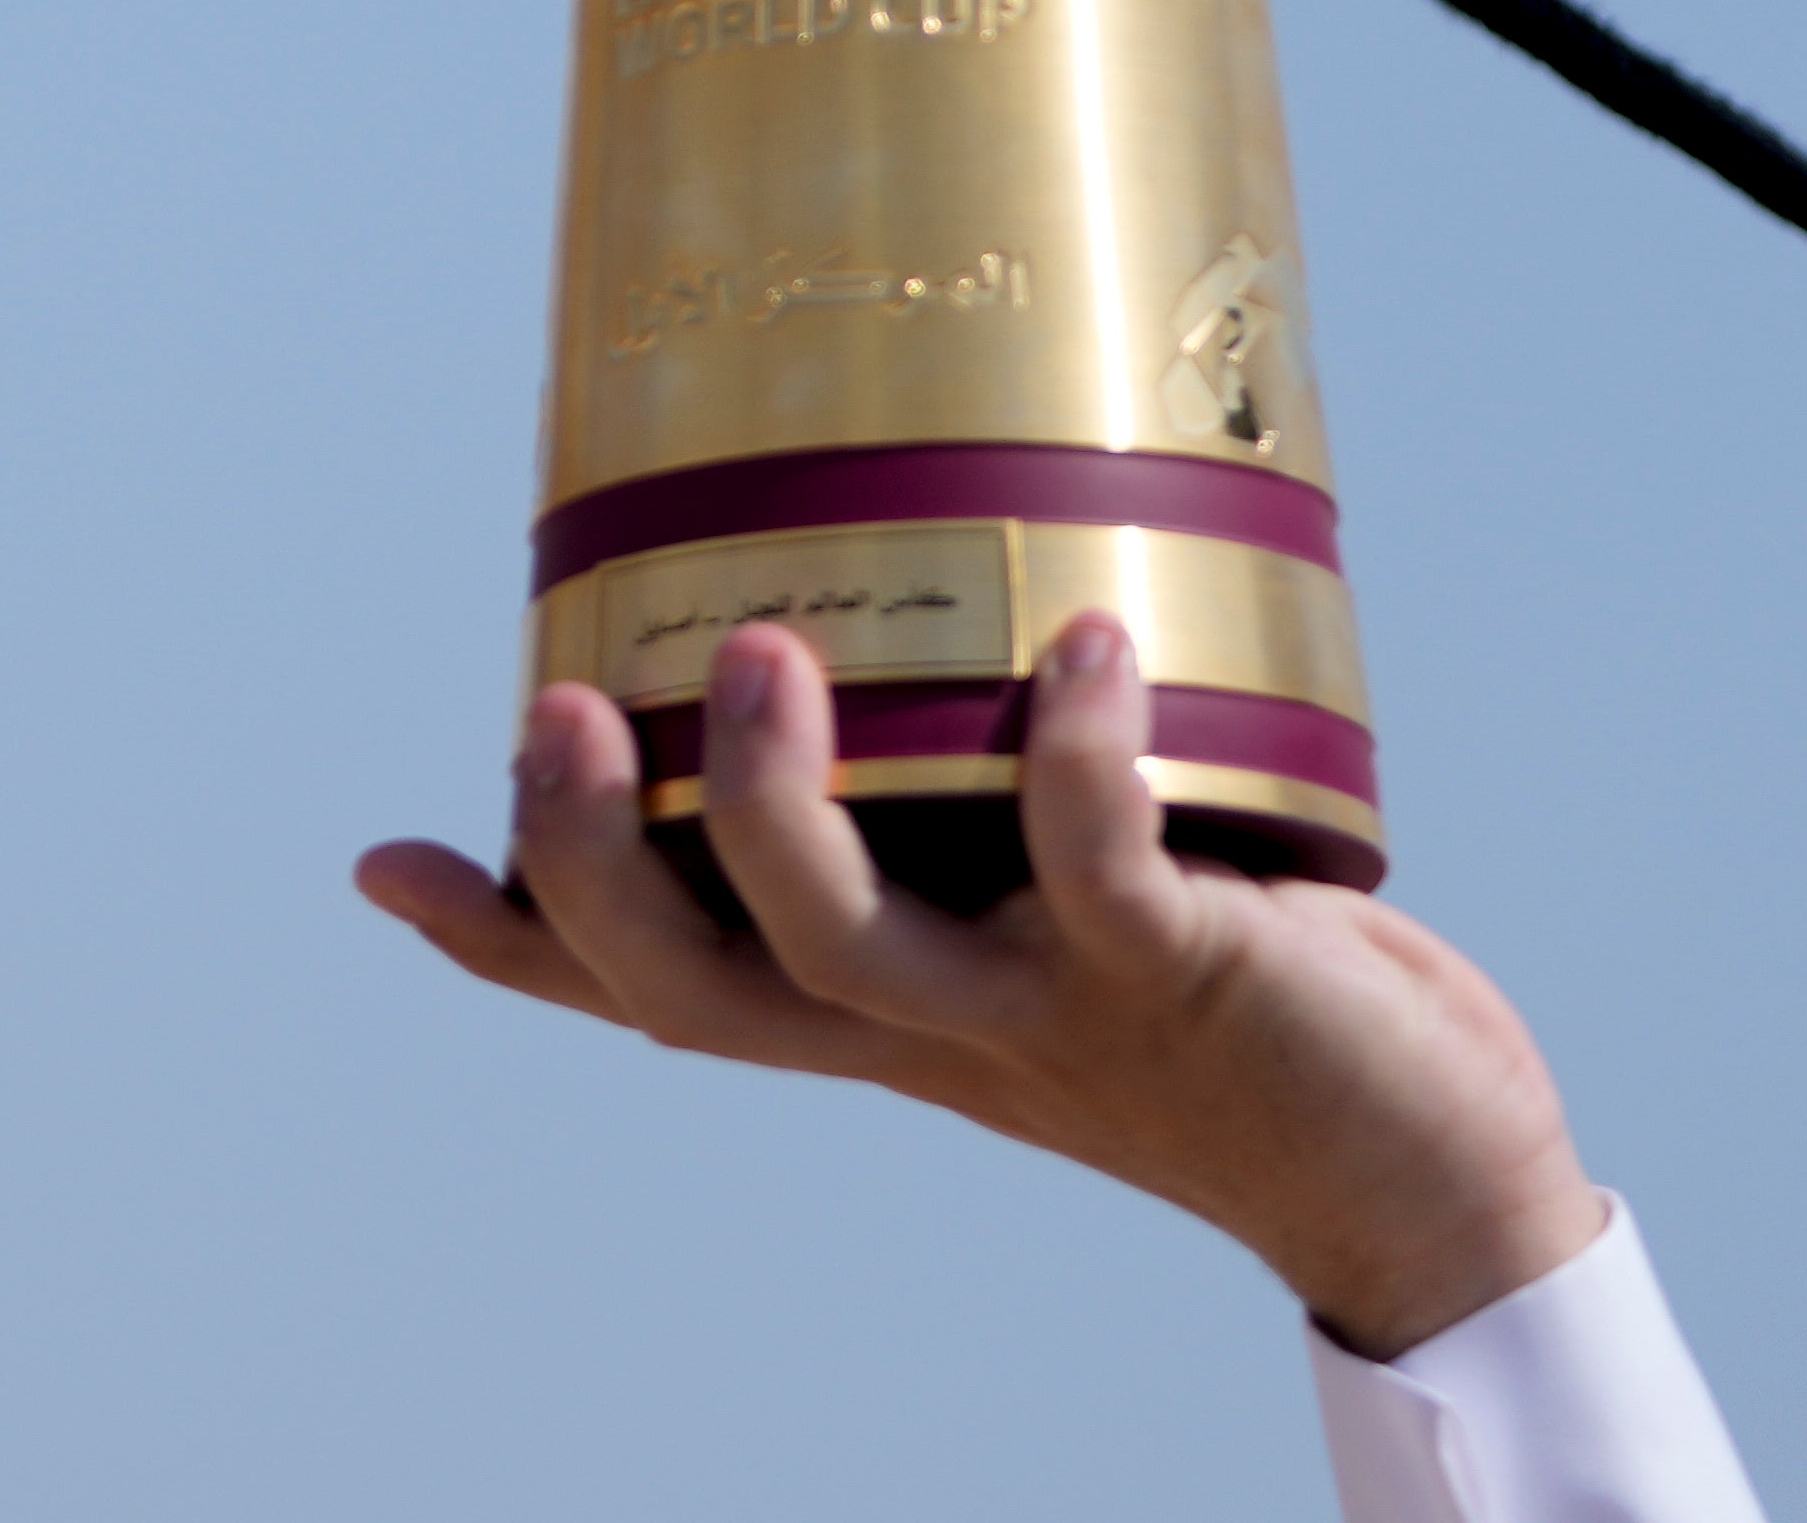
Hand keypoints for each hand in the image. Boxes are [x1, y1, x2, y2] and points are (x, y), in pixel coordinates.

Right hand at [349, 608, 1605, 1362]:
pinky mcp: (1179, 973)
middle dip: (594, 861)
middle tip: (555, 713)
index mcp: (875, 1009)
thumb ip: (980, 807)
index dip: (511, 939)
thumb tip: (926, 630)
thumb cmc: (1234, 1018)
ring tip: (761, 649)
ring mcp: (1042, 1005)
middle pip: (697, 983)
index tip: (385, 861)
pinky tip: (1083, 639)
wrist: (1421, 1176)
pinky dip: (1082, 749)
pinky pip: (1103, 864)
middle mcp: (928, 1021)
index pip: (649, 992)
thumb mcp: (1059, 919)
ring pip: (849, 945)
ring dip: (779, 803)